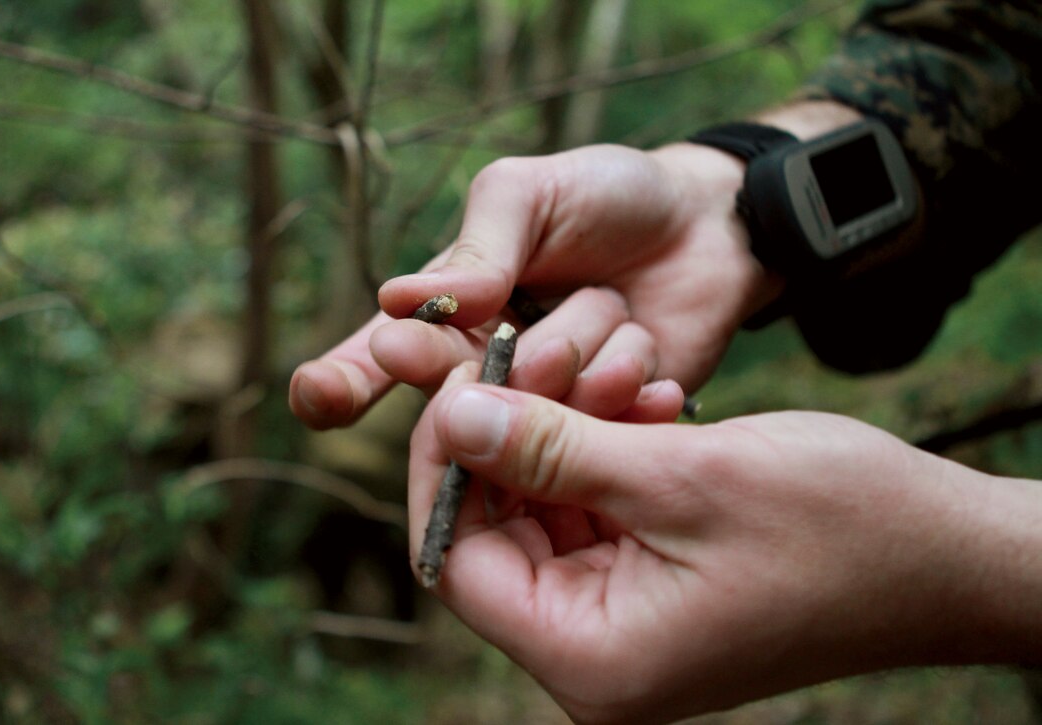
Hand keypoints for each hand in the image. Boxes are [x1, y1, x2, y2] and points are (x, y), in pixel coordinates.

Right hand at [290, 142, 777, 428]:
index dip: (339, 380)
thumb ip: (477, 244)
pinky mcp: (607, 433)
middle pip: (459, 402)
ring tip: (614, 304)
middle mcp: (487, 372)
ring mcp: (548, 408)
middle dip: (499, 366)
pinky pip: (603, 433)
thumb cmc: (606, 197)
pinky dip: (630, 387)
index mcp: (448, 313)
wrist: (706, 226)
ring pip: (536, 414)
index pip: (377, 357)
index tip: (319, 395)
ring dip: (579, 352)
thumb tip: (400, 299)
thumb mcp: (532, 192)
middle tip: (529, 328)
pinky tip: (649, 358)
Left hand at [408, 377, 1041, 723]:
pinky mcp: (656, 582)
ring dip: (570, 430)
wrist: (947, 553)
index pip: (456, 557)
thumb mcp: (679, 474)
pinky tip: (654, 399)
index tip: (459, 377)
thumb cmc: (838, 525)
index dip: (445, 462)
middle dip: (514, 432)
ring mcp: (627, 619)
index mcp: (591, 657)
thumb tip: (454, 416)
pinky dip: (611, 449)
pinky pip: (599, 508)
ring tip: (626, 373)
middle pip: (496, 529)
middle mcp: (597, 651)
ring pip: (547, 507)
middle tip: (545, 351)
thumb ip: (551, 449)